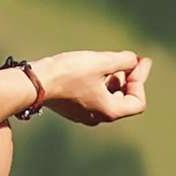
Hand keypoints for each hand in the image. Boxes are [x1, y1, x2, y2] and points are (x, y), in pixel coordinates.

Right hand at [34, 49, 150, 125]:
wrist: (34, 82)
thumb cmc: (69, 73)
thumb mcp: (101, 62)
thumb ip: (123, 60)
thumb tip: (134, 60)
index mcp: (109, 111)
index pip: (137, 101)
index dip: (141, 80)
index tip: (140, 61)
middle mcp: (98, 117)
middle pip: (123, 99)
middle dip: (128, 78)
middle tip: (129, 58)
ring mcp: (83, 114)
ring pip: (107, 97)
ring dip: (113, 79)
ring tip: (111, 60)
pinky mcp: (71, 107)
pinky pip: (93, 96)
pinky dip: (99, 82)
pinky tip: (94, 67)